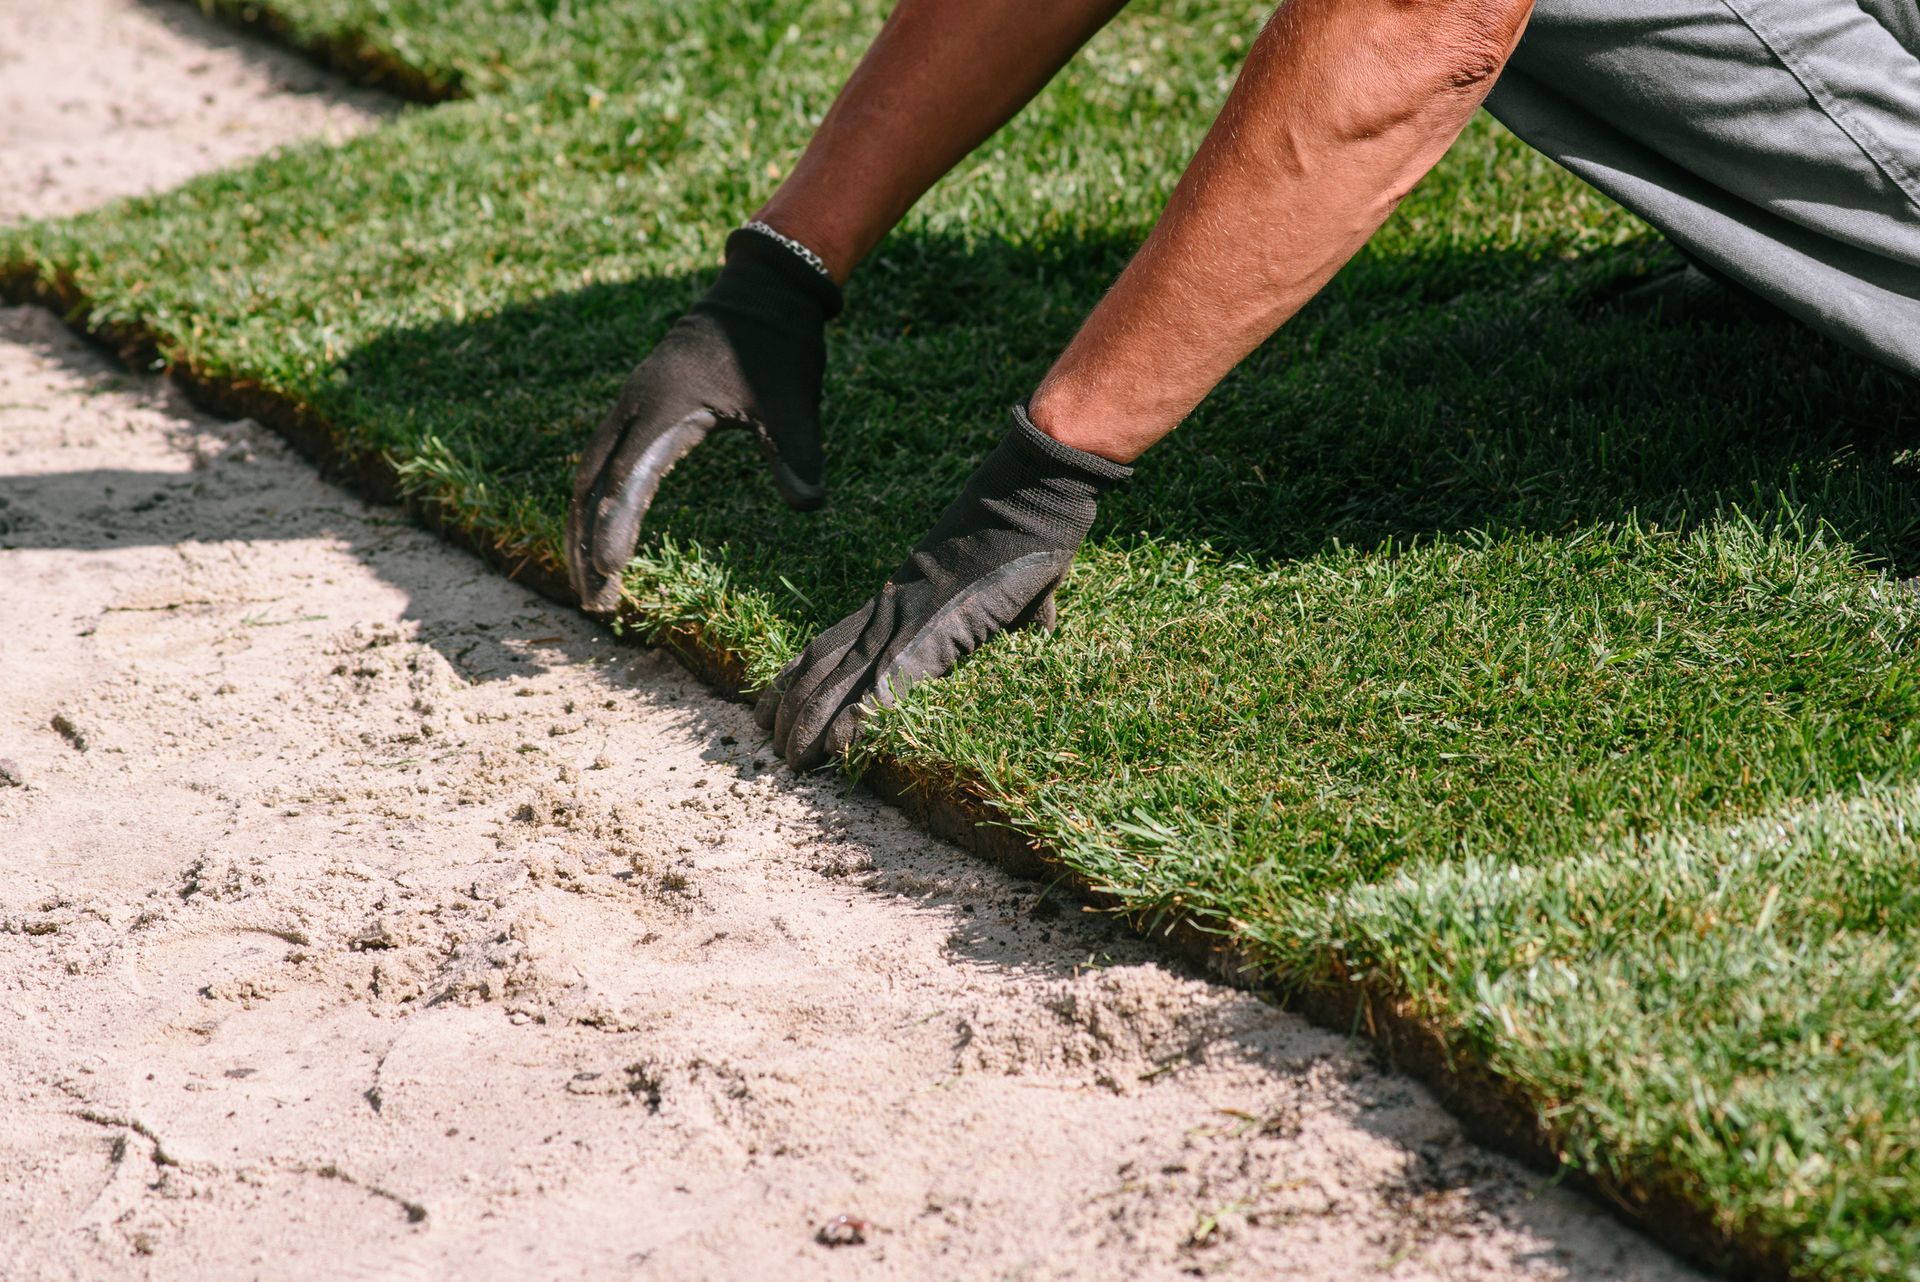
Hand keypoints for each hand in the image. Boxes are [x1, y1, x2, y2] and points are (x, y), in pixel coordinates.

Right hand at [567, 228, 842, 611]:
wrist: (761, 295)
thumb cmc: (776, 347)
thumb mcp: (793, 401)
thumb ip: (797, 453)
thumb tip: (810, 504)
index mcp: (665, 405)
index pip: (628, 476)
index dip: (614, 524)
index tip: (607, 570)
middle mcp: (635, 406)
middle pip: (589, 482)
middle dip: (584, 541)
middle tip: (592, 600)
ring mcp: (631, 407)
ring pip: (588, 475)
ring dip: (583, 527)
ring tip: (592, 584)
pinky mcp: (639, 412)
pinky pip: (603, 463)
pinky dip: (596, 503)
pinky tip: (604, 537)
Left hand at [757, 404, 1130, 768]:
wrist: (1029, 502)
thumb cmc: (1027, 536)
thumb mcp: (1011, 582)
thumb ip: (1019, 610)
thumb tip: (1041, 624)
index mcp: (900, 598)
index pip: (832, 642)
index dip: (798, 676)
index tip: (774, 703)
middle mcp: (889, 609)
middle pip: (821, 664)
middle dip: (791, 708)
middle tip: (771, 746)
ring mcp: (906, 622)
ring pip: (838, 680)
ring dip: (811, 723)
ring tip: (791, 761)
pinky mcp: (932, 636)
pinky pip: (884, 688)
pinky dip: (857, 721)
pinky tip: (837, 749)